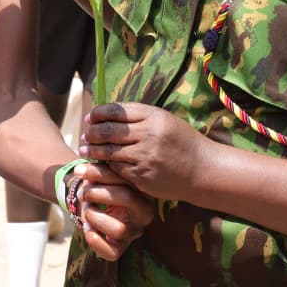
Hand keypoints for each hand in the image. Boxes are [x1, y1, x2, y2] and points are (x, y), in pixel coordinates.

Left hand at [72, 161, 155, 260]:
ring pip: (118, 228)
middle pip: (126, 198)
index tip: (79, 170)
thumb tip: (87, 154)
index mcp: (144, 191)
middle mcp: (144, 213)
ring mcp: (133, 232)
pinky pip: (113, 252)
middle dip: (97, 192)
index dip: (100, 174)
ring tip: (86, 209)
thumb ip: (102, 163)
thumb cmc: (99, 181)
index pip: (127, 180)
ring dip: (94, 216)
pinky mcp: (120, 248)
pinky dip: (96, 241)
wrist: (89, 198)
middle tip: (82, 191)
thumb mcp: (104, 170)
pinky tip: (86, 227)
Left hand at [79, 102, 208, 201]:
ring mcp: (145, 157)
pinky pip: (117, 169)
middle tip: (84, 134)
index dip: (98, 113)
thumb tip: (108, 114)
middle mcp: (149, 134)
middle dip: (92, 132)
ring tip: (84, 149)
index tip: (90, 117)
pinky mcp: (143, 176)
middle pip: (109, 130)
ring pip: (109, 152)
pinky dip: (107, 166)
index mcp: (154, 116)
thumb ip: (139, 116)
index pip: (116, 111)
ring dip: (93, 150)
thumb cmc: (182, 142)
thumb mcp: (165, 120)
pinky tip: (102, 164)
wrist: (202, 170)